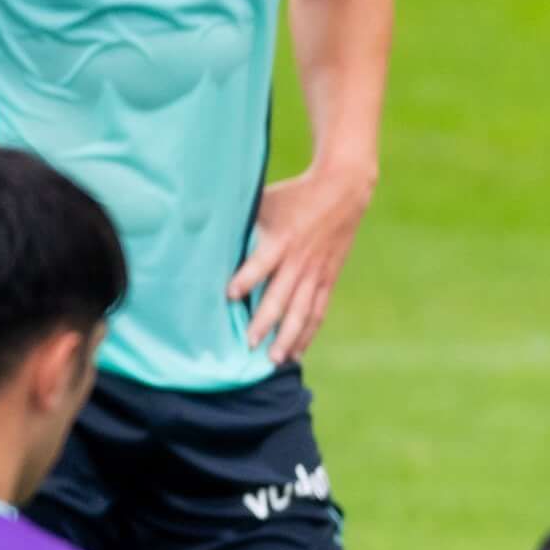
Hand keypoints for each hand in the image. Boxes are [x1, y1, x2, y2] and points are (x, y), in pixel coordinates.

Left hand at [230, 160, 375, 363]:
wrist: (344, 189)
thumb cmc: (294, 195)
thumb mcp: (264, 200)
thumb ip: (241, 221)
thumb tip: (205, 233)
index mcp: (281, 239)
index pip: (261, 264)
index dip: (245, 280)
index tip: (229, 296)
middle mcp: (299, 261)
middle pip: (282, 297)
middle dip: (266, 322)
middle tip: (250, 344)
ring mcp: (316, 273)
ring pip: (302, 311)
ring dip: (288, 337)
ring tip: (275, 359)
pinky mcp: (328, 279)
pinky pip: (318, 311)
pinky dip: (308, 333)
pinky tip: (296, 352)